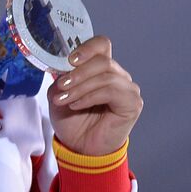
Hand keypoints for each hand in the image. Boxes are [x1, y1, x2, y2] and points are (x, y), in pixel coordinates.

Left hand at [49, 35, 141, 156]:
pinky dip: (90, 96)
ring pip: (106, 75)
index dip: (87, 48)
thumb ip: (61, 76)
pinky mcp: (132, 103)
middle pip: (102, 60)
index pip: (101, 45)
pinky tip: (77, 105)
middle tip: (61, 86)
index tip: (70, 59)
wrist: (79, 146)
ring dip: (80, 87)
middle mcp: (116, 75)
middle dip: (78, 72)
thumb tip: (61, 66)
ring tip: (65, 100)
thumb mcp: (58, 92)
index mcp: (99, 68)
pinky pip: (111, 91)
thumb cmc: (71, 118)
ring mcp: (127, 88)